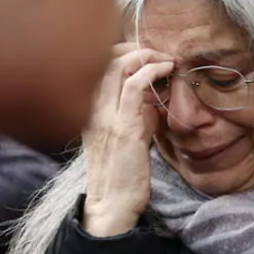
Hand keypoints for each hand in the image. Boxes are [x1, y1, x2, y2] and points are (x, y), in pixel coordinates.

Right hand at [83, 43, 173, 236]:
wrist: (112, 205)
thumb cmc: (120, 175)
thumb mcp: (123, 138)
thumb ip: (134, 116)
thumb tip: (155, 100)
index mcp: (87, 110)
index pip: (96, 66)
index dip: (119, 53)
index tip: (142, 54)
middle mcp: (91, 109)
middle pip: (104, 59)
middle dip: (133, 48)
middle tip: (156, 52)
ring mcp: (105, 116)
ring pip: (118, 66)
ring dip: (145, 56)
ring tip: (164, 59)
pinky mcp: (124, 127)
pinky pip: (135, 86)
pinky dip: (152, 71)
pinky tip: (166, 70)